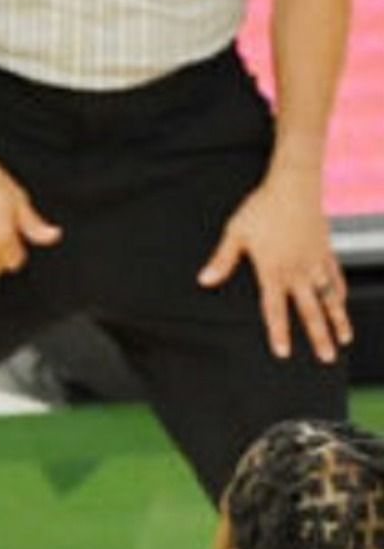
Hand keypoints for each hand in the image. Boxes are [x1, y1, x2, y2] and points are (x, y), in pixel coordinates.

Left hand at [198, 171, 352, 361]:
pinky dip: (339, 292)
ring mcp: (315, 263)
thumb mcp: (235, 233)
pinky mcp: (326, 252)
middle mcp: (297, 272)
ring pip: (328, 298)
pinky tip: (341, 303)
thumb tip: (204, 280)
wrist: (293, 189)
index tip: (282, 353)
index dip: (278, 331)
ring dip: (337, 320)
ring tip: (343, 341)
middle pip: (309, 310)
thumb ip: (223, 260)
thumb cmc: (260, 209)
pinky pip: (335, 277)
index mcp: (273, 270)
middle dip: (318, 336)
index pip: (275, 308)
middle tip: (327, 358)